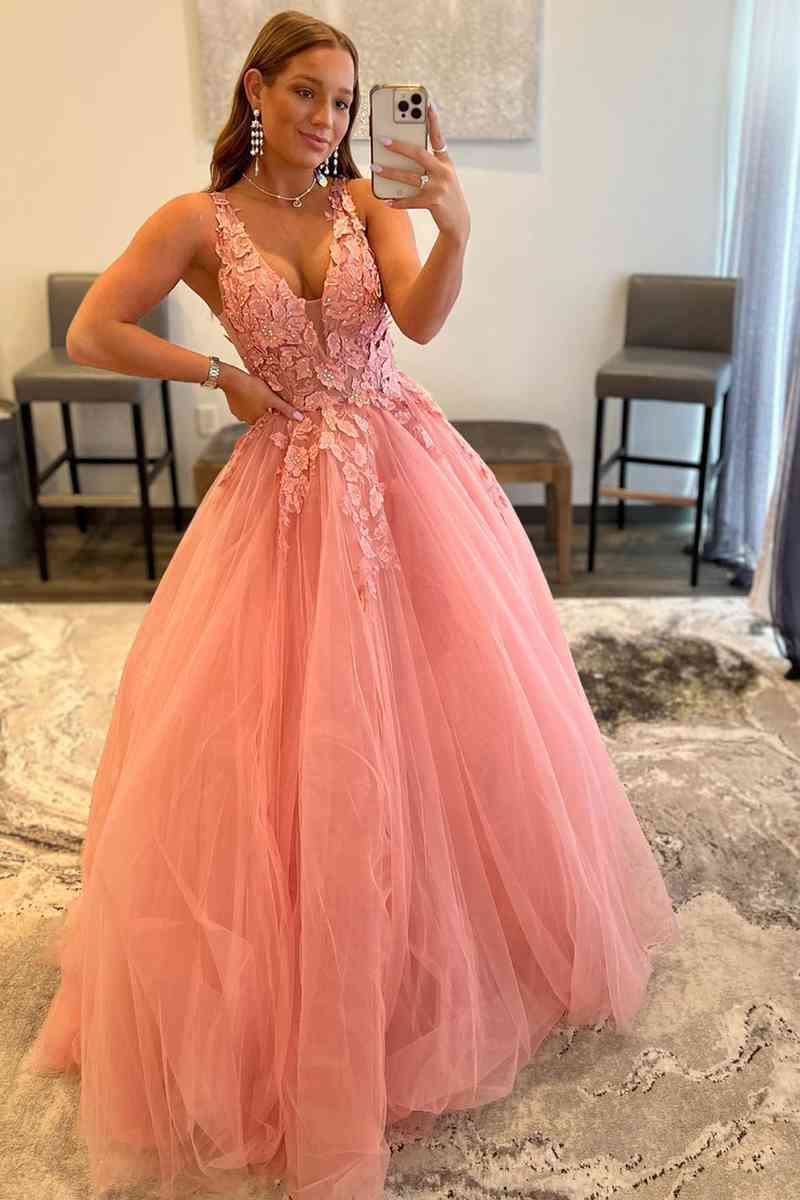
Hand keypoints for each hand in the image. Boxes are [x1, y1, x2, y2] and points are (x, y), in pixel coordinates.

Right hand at [219, 363, 303, 424]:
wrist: (231, 379)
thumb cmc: (252, 388)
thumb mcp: (272, 398)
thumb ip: (285, 409)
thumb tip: (300, 419)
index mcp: (257, 420)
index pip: (269, 421)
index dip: (274, 414)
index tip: (277, 408)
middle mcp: (247, 420)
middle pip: (260, 417)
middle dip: (265, 410)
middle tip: (269, 400)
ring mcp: (239, 414)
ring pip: (251, 412)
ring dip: (256, 406)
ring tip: (260, 395)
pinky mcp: (233, 406)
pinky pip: (243, 406)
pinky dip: (247, 401)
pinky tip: (250, 393)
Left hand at [372, 99, 469, 241]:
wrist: (458, 222)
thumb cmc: (445, 196)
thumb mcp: (442, 177)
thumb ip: (428, 165)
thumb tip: (402, 157)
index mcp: (445, 162)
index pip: (438, 137)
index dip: (433, 121)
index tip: (427, 104)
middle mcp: (444, 172)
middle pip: (419, 154)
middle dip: (400, 146)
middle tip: (383, 140)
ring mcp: (439, 187)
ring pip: (410, 176)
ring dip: (391, 172)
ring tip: (375, 167)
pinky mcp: (433, 202)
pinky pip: (410, 200)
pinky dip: (398, 201)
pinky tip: (387, 200)